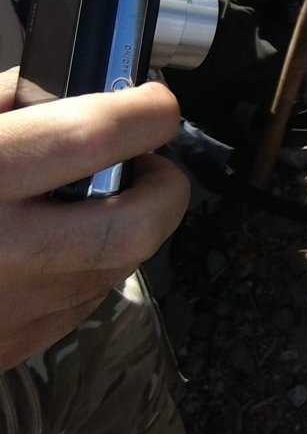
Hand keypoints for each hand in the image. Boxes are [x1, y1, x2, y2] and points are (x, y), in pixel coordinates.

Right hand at [0, 71, 189, 369]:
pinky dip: (84, 268)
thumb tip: (64, 86)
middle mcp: (6, 253)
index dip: (146, 109)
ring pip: (119, 267)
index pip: (97, 136)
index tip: (151, 100)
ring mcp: (16, 310)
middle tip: (142, 161)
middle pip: (140, 224)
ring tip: (91, 198)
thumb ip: (6, 103)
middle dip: (164, 186)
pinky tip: (52, 246)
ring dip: (126, 225)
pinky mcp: (13, 347)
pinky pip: (80, 302)